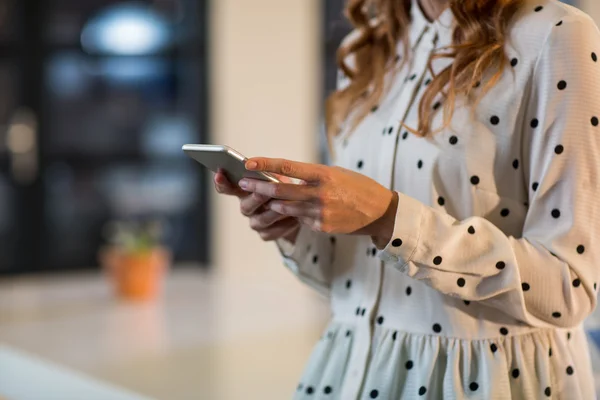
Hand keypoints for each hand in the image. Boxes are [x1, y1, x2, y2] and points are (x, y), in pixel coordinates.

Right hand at [213, 168, 300, 242]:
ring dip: (273, 212)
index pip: (226, 188)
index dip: (221, 182)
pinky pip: (272, 232)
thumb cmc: (283, 189)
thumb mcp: (276, 177)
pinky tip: (295, 218)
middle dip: (256, 198)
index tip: (220, 173)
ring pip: (260, 220)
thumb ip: (268, 174)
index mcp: (244, 191)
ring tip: (287, 205)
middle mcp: (247, 207)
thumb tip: (265, 168)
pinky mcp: (266, 235)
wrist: (299, 210)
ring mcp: (255, 223)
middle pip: (245, 206)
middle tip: (263, 190)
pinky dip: (284, 225)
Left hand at [238, 158, 397, 244]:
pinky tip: (305, 211)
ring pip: (287, 207)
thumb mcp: (336, 174)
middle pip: (280, 190)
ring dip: (274, 202)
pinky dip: (299, 214)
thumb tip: (288, 178)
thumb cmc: (357, 187)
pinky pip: (302, 220)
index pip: (288, 166)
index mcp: (323, 174)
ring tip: (267, 198)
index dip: (265, 164)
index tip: (248, 161)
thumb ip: (313, 177)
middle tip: (243, 183)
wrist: (381, 212)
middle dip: (258, 187)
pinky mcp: (322, 227)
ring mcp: (320, 212)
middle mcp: (320, 193)